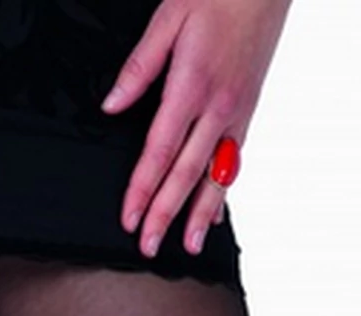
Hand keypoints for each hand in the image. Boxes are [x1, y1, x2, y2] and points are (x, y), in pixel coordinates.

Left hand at [101, 0, 293, 256]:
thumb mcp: (168, 18)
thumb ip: (139, 67)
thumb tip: (112, 105)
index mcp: (192, 86)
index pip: (160, 152)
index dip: (142, 190)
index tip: (129, 218)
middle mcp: (218, 108)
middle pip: (186, 174)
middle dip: (165, 215)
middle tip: (149, 247)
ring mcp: (237, 113)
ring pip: (216, 175)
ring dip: (200, 215)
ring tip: (188, 246)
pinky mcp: (249, 111)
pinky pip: (234, 161)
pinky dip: (223, 191)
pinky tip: (215, 213)